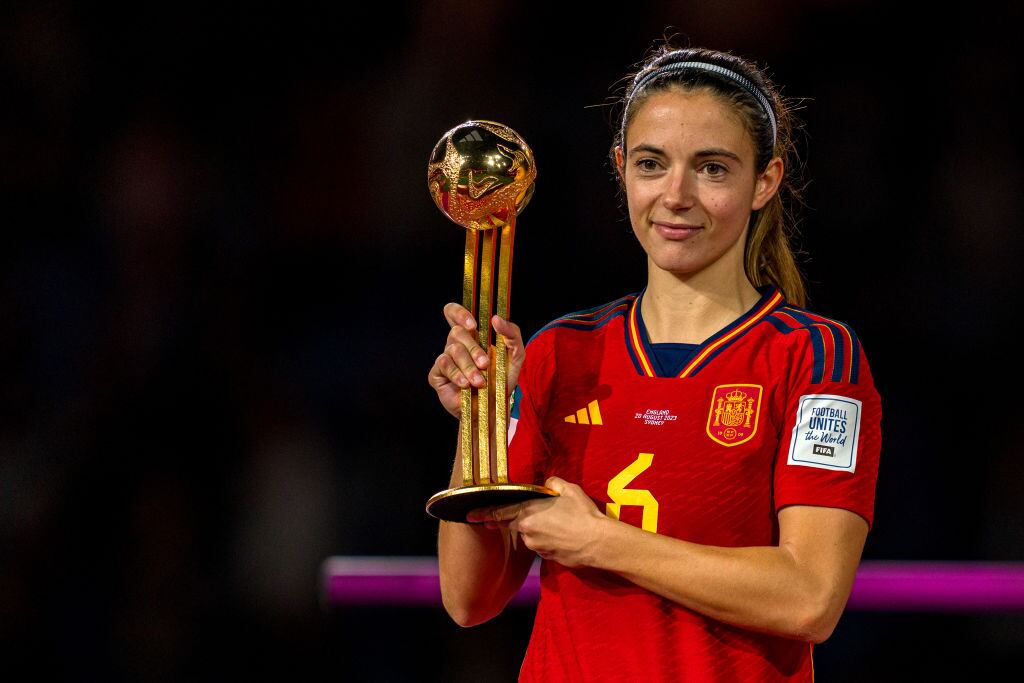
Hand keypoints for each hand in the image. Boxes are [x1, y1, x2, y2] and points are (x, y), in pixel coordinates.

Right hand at [427, 302, 525, 418]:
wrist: (493, 409)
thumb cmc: (502, 381)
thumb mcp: (516, 355)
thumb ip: (512, 334)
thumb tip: (496, 319)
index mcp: (471, 336)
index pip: (454, 313)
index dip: (458, 313)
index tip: (472, 324)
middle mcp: (456, 345)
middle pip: (456, 332)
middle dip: (473, 349)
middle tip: (485, 365)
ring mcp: (445, 359)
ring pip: (452, 350)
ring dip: (468, 367)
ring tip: (480, 382)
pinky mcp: (437, 375)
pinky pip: (443, 365)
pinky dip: (457, 375)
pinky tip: (466, 385)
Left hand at [467, 477, 607, 567]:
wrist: (598, 544)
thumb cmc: (583, 515)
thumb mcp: (569, 491)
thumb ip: (553, 483)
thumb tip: (547, 483)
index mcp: (528, 513)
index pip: (499, 512)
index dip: (483, 513)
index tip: (469, 515)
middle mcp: (527, 531)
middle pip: (514, 523)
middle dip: (511, 519)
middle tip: (517, 514)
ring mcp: (536, 546)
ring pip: (529, 534)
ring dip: (536, 528)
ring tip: (558, 522)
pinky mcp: (546, 557)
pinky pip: (541, 544)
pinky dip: (546, 538)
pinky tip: (562, 533)